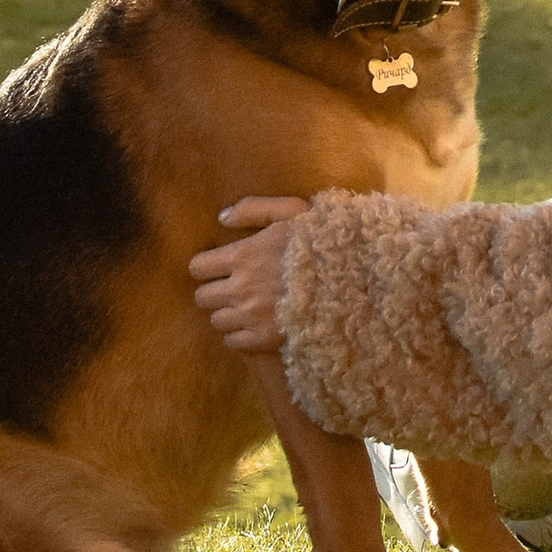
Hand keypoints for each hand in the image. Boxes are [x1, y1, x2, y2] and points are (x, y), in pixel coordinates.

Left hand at [189, 196, 309, 354]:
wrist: (353, 279)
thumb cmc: (323, 241)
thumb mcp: (292, 211)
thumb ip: (253, 209)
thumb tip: (222, 218)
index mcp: (243, 255)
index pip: (198, 268)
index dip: (206, 267)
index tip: (218, 268)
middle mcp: (241, 288)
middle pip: (203, 298)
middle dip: (214, 292)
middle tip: (232, 289)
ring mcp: (252, 316)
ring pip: (216, 321)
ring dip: (227, 314)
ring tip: (245, 308)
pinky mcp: (265, 339)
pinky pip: (233, 342)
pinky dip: (239, 335)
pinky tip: (254, 325)